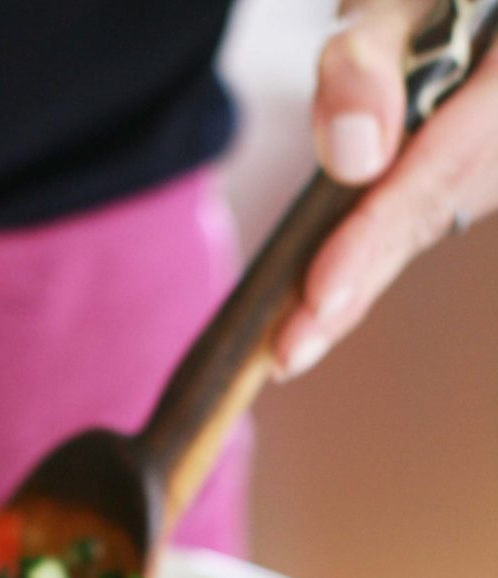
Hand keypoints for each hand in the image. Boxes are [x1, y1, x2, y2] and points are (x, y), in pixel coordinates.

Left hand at [275, 0, 497, 377]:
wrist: (455, 7)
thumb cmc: (424, 0)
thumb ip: (370, 60)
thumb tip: (352, 156)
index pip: (438, 171)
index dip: (376, 236)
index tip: (321, 292)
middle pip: (429, 215)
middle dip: (355, 285)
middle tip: (287, 356)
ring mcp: (494, 163)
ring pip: (422, 223)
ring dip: (356, 285)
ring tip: (289, 349)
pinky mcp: (473, 171)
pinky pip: (418, 215)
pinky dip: (366, 256)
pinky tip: (316, 307)